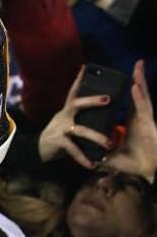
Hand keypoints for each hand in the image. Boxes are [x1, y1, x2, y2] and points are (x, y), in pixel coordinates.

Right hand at [38, 65, 111, 168]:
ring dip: (96, 137)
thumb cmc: (55, 137)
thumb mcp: (65, 124)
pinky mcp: (58, 142)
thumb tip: (99, 118)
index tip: (86, 67)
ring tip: (108, 144)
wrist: (35, 151)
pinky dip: (84, 159)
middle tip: (108, 99)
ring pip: (80, 130)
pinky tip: (93, 164)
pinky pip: (74, 150)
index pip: (73, 92)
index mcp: (66, 111)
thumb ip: (78, 119)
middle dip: (92, 101)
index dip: (79, 80)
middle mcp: (63, 117)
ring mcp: (59, 129)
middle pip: (77, 104)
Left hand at [103, 60, 156, 182]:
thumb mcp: (113, 155)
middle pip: (138, 94)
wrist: (148, 172)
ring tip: (137, 67)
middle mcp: (140, 118)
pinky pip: (143, 109)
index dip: (127, 89)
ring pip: (143, 97)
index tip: (122, 77)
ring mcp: (145, 120)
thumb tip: (88, 155)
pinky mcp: (149, 125)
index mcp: (133, 122)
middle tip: (136, 63)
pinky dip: (139, 97)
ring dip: (140, 81)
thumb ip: (101, 153)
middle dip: (137, 79)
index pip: (129, 101)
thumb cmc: (135, 163)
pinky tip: (135, 87)